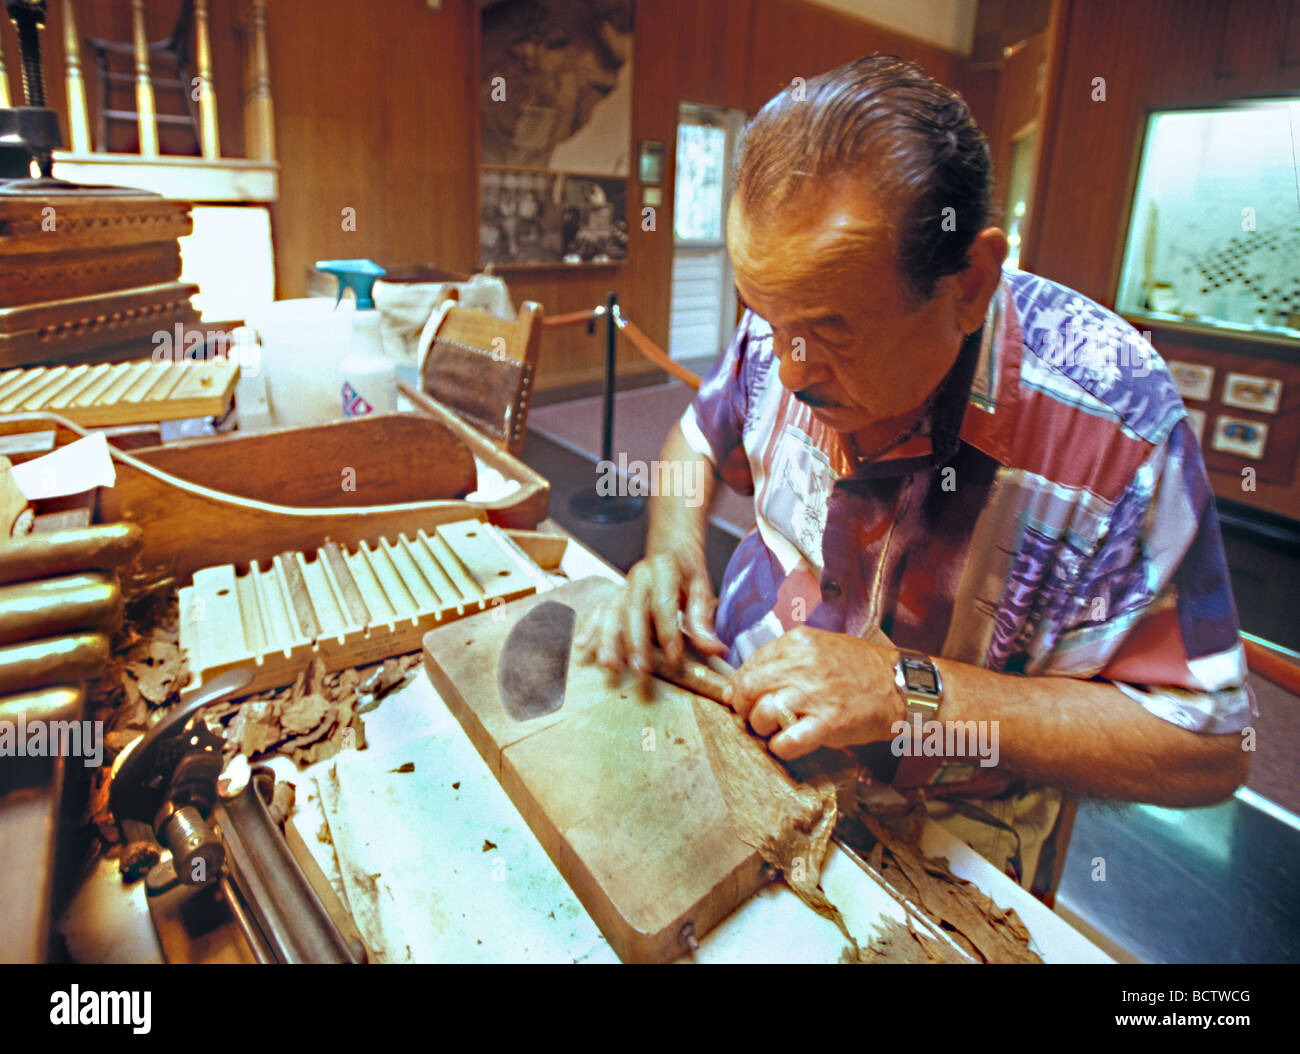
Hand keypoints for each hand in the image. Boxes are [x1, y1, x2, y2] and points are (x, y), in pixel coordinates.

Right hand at [576, 549, 727, 676]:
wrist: (669, 545)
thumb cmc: (686, 569)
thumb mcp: (701, 587)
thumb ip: (704, 619)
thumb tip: (715, 649)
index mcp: (664, 569)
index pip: (664, 604)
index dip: (668, 633)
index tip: (674, 658)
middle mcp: (639, 576)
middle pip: (633, 611)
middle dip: (634, 643)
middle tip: (640, 670)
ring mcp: (624, 585)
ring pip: (611, 612)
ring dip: (608, 640)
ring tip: (610, 665)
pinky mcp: (615, 594)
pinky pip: (599, 610)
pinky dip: (590, 628)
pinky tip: (582, 645)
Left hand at [723, 626, 903, 759]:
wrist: (902, 686)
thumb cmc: (861, 669)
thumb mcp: (822, 647)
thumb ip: (786, 659)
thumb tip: (748, 679)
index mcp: (798, 642)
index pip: (751, 664)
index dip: (740, 686)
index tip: (741, 698)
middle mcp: (802, 664)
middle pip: (749, 689)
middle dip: (744, 708)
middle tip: (753, 717)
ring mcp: (815, 694)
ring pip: (762, 714)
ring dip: (762, 728)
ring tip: (773, 730)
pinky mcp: (828, 723)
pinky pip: (786, 741)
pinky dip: (780, 747)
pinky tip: (787, 744)